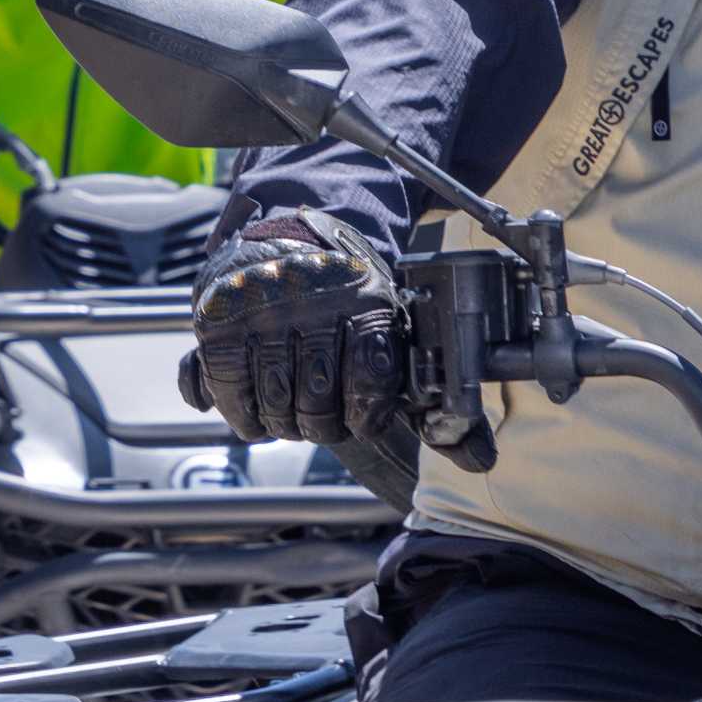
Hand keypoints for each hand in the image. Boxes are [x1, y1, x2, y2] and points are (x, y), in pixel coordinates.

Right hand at [181, 215, 418, 498]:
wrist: (290, 240)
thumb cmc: (351, 308)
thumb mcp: (398, 341)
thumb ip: (439, 408)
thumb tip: (480, 461)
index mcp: (371, 304)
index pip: (370, 380)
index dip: (365, 414)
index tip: (361, 417)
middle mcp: (316, 304)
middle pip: (316, 407)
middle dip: (320, 426)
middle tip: (321, 414)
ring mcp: (265, 313)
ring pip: (274, 407)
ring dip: (282, 424)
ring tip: (291, 408)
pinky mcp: (221, 323)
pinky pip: (231, 394)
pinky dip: (244, 416)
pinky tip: (257, 410)